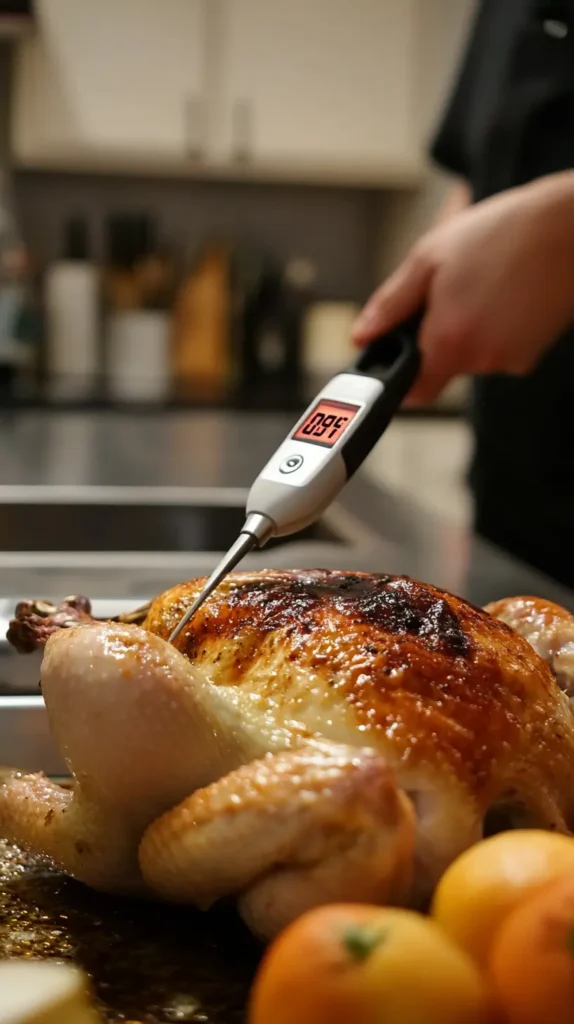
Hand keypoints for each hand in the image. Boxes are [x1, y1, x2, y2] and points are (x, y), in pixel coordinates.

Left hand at [353, 172, 573, 404]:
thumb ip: (391, 304)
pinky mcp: (533, 352)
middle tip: (447, 291)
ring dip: (469, 327)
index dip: (399, 377)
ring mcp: (512, 359)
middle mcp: (483, 360)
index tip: (396, 355)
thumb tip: (363, 334)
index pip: (414, 391)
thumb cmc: (505, 233)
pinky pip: (499, 347)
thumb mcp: (430, 258)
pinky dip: (496, 326)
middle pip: (443, 367)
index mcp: (451, 341)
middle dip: (438, 335)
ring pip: (473, 355)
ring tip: (482, 282)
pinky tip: (504, 291)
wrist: (571, 226)